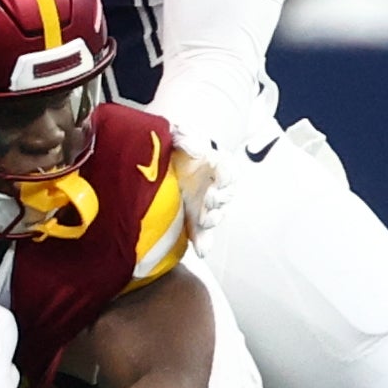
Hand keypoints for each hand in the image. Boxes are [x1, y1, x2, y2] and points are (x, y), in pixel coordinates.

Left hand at [168, 132, 227, 248]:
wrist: (159, 164)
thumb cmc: (175, 147)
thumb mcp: (180, 135)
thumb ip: (189, 138)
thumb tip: (197, 149)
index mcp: (216, 166)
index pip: (228, 172)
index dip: (225, 175)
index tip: (217, 176)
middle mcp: (215, 187)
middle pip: (225, 196)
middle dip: (219, 198)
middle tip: (209, 197)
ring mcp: (206, 205)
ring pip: (216, 216)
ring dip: (212, 219)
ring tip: (204, 220)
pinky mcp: (195, 220)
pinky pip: (203, 235)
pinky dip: (203, 244)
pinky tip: (201, 252)